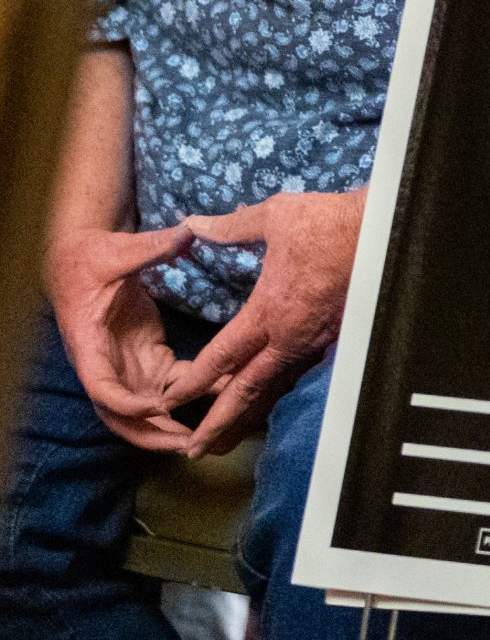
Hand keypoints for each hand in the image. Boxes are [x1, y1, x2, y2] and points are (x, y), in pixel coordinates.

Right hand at [43, 223, 194, 449]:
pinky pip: (170, 384)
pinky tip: (224, 396)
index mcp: (89, 343)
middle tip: (191, 444)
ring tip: (211, 434)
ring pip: (147, 408)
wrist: (80, 260)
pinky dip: (192, 395)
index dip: (125, 403)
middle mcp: (106, 363)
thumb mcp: (116, 250)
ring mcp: (127, 363)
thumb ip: (150, 246)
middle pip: (122, 414)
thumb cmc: (90, 258)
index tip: (158, 407)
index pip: (101, 386)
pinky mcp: (147, 356)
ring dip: (173, 425)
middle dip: (152, 433)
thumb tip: (186, 230)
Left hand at [159, 189, 365, 455]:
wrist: (385, 231)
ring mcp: (317, 342)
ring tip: (227, 443)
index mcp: (269, 312)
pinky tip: (272, 408)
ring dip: (249, 419)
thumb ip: (231, 227)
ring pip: (276, 390)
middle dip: (218, 424)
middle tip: (193, 451)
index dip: (193, 381)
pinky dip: (281, 398)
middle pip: (248, 391)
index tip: (170, 400)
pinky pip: (301, 377)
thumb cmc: (330, 222)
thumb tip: (192, 225)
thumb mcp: (276, 216)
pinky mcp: (336, 338)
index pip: (222, 356)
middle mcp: (291, 337)